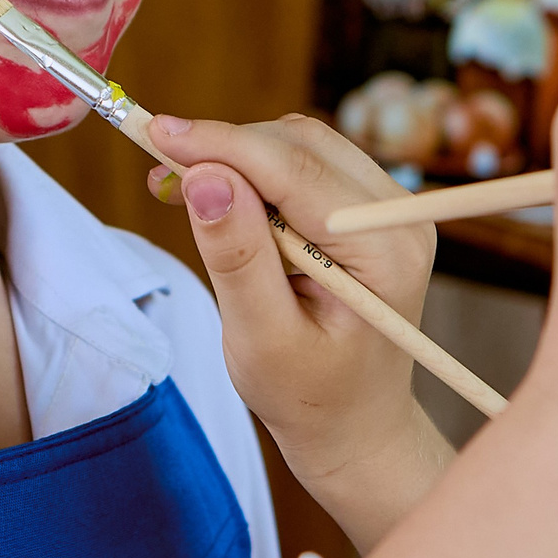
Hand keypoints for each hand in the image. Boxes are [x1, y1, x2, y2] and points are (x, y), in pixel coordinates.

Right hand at [147, 114, 453, 553]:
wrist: (355, 424)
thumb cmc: (309, 397)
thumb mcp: (261, 340)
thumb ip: (236, 258)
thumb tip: (203, 178)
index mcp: (387, 252)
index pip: (298, 171)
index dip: (224, 145)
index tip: (157, 133)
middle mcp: (400, 217)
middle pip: (301, 146)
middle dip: (226, 147)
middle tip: (159, 170)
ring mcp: (389, 209)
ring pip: (301, 146)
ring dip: (237, 156)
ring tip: (181, 189)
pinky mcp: (367, 209)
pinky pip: (306, 165)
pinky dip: (255, 171)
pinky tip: (216, 198)